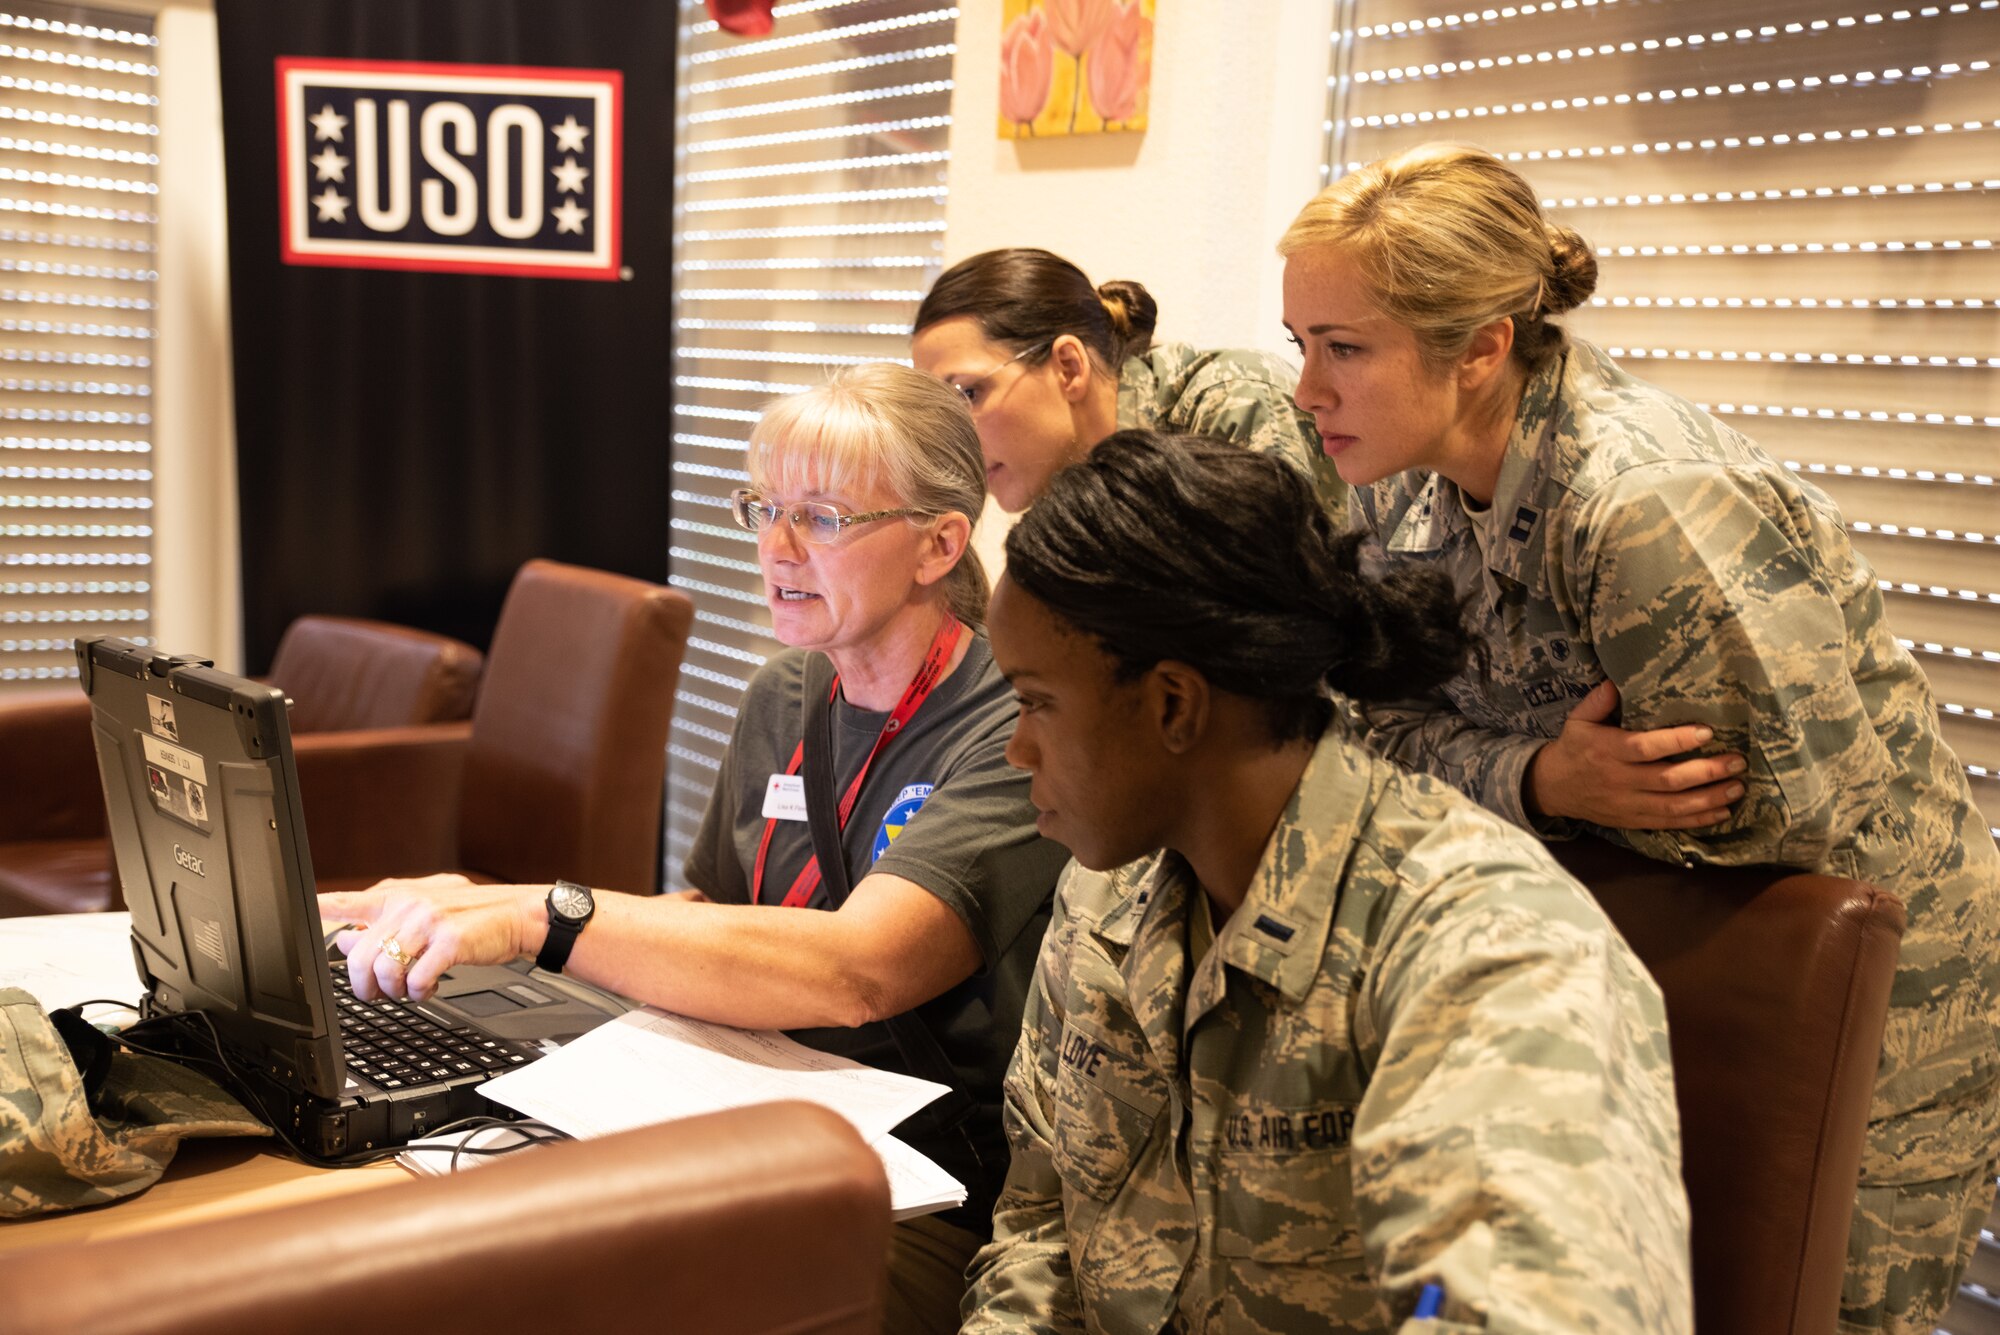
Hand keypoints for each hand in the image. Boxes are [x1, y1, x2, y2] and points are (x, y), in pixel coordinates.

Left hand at [322, 873, 537, 1002]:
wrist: (518, 914)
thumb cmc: (471, 914)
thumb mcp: (424, 909)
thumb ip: (384, 921)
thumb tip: (344, 938)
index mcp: (396, 894)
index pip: (346, 901)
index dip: (318, 909)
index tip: (299, 913)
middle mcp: (408, 905)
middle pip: (360, 954)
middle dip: (362, 985)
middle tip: (375, 994)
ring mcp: (429, 921)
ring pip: (385, 970)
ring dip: (393, 992)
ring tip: (407, 991)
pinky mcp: (450, 940)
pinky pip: (417, 979)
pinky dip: (420, 993)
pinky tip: (429, 989)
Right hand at [1525, 682, 1746, 829]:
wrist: (1552, 788)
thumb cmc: (1573, 748)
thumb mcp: (1578, 720)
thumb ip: (1598, 701)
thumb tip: (1616, 680)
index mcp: (1607, 751)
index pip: (1646, 748)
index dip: (1677, 741)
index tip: (1708, 732)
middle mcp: (1619, 780)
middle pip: (1668, 780)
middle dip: (1706, 772)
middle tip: (1737, 762)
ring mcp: (1628, 804)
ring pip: (1674, 805)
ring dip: (1710, 798)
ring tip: (1737, 787)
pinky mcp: (1633, 820)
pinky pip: (1669, 823)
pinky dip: (1698, 820)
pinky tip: (1723, 812)